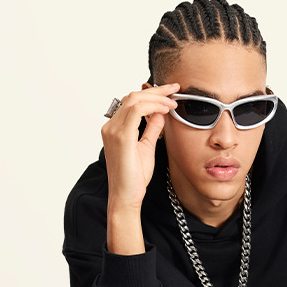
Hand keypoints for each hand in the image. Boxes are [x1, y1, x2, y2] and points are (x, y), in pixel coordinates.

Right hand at [101, 83, 179, 212]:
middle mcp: (111, 126)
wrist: (126, 197)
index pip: (132, 102)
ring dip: (157, 97)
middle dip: (156, 91)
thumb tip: (161, 113)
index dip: (152, 94)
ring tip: (173, 102)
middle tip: (175, 89)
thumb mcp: (147, 147)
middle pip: (133, 96)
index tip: (170, 94)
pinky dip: (153, 106)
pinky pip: (137, 109)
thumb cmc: (134, 178)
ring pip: (135, 99)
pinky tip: (166, 110)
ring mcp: (113, 130)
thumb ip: (151, 128)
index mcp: (115, 128)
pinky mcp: (121, 136)